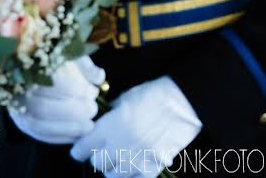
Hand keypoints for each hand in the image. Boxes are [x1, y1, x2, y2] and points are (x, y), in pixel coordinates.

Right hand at [7, 56, 103, 144]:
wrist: (29, 69)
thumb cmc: (56, 61)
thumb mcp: (71, 55)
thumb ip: (85, 65)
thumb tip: (99, 77)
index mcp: (31, 66)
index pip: (51, 82)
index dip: (75, 89)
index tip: (92, 91)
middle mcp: (17, 89)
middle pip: (41, 107)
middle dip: (72, 112)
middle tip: (93, 109)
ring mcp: (16, 107)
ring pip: (37, 124)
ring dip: (66, 128)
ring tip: (89, 126)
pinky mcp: (21, 121)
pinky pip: (37, 134)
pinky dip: (59, 137)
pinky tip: (77, 135)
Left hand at [70, 76, 201, 177]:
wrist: (184, 102)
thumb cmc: (155, 95)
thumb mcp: (125, 99)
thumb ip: (109, 116)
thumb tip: (97, 127)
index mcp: (110, 126)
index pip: (81, 148)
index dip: (80, 147)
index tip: (83, 146)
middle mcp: (120, 145)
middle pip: (97, 163)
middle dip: (98, 156)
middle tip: (104, 149)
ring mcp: (137, 159)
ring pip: (113, 176)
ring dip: (114, 167)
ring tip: (120, 158)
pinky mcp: (154, 167)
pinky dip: (132, 174)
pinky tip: (134, 165)